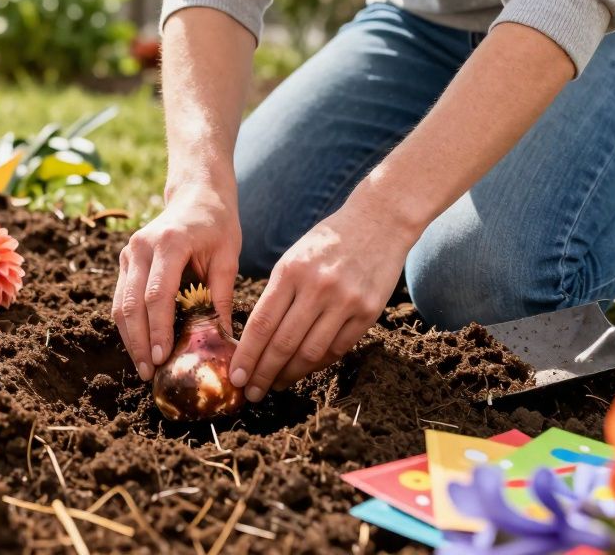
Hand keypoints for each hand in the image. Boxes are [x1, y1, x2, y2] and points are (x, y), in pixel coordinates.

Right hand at [113, 180, 240, 380]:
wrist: (196, 194)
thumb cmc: (217, 225)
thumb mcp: (228, 257)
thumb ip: (222, 297)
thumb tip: (224, 341)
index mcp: (169, 242)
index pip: (157, 294)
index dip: (159, 329)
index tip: (163, 357)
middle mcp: (141, 247)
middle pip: (132, 303)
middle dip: (140, 342)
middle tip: (150, 372)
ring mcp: (128, 253)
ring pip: (120, 304)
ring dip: (130, 339)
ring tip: (144, 367)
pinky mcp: (125, 261)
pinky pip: (120, 299)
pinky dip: (129, 326)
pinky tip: (141, 347)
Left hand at [228, 191, 414, 400]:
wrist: (378, 221)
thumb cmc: (327, 242)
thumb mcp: (293, 258)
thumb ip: (277, 295)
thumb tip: (256, 339)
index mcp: (291, 272)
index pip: (262, 323)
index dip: (247, 355)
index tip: (235, 376)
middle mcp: (318, 288)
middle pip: (283, 343)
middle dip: (263, 373)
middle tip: (250, 392)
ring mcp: (346, 301)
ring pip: (310, 353)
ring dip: (289, 374)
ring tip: (275, 385)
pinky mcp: (368, 312)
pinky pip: (337, 349)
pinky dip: (317, 364)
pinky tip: (303, 370)